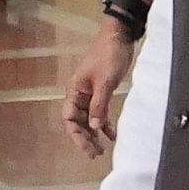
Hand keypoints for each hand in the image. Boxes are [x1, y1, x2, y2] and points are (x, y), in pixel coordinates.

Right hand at [61, 20, 133, 158]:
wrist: (120, 35)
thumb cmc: (109, 55)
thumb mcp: (105, 82)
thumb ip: (99, 105)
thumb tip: (94, 127)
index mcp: (74, 90)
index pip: (69, 119)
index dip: (76, 136)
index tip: (88, 148)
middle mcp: (79, 94)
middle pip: (78, 122)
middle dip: (85, 138)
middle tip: (95, 154)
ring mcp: (90, 92)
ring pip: (89, 119)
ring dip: (94, 133)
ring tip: (102, 149)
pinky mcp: (102, 90)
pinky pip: (100, 111)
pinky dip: (105, 123)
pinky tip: (112, 135)